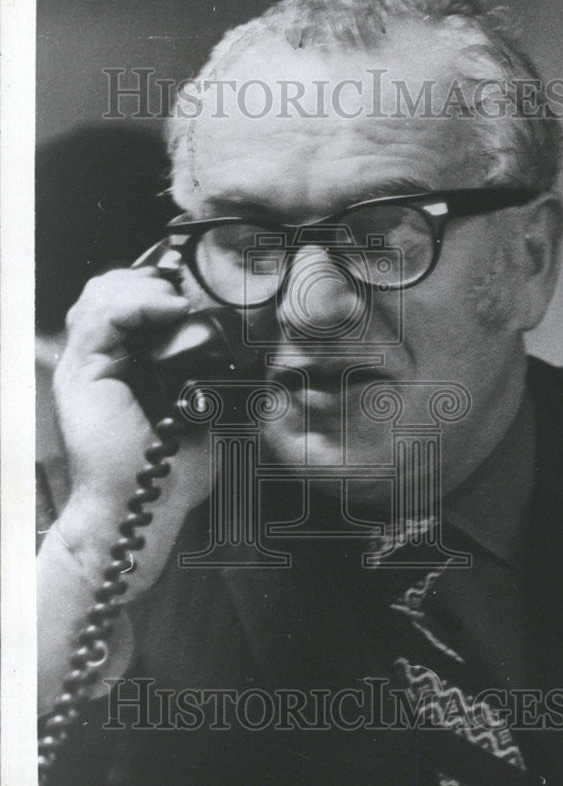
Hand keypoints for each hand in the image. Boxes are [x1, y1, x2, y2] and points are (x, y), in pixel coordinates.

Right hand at [52, 267, 212, 592]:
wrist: (144, 506)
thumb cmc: (173, 473)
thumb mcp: (210, 416)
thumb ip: (222, 386)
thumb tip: (259, 358)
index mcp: (121, 367)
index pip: (125, 304)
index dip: (154, 286)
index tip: (191, 283)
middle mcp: (98, 362)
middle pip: (107, 290)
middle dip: (146, 278)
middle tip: (183, 283)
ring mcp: (85, 367)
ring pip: (99, 296)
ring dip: (143, 287)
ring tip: (178, 301)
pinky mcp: (80, 374)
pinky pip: (101, 318)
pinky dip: (136, 304)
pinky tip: (168, 310)